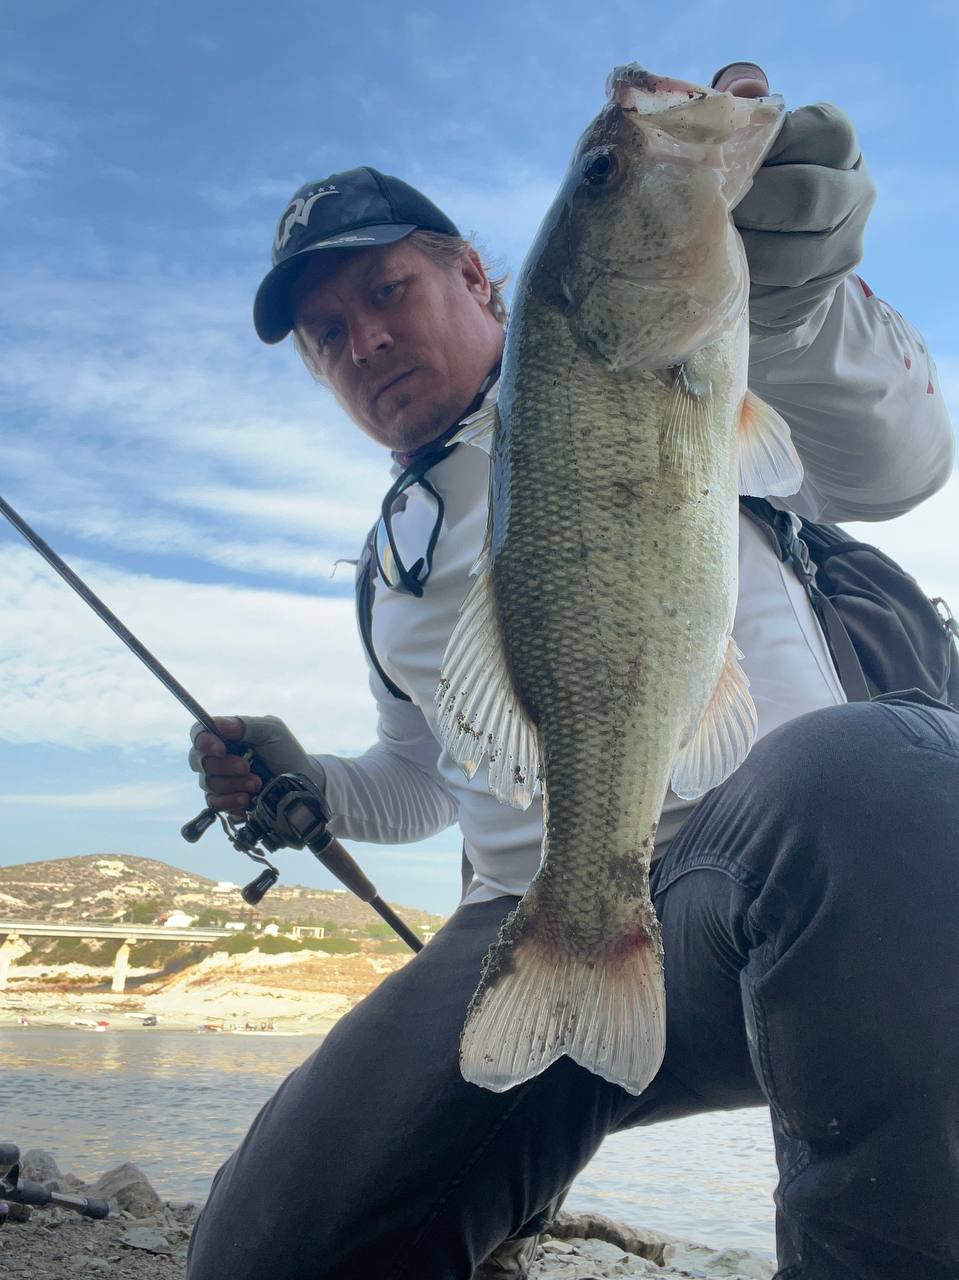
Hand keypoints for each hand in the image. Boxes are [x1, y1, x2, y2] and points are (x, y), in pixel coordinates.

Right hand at [189, 715, 324, 815]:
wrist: (301, 784)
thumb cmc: (286, 752)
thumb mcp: (272, 731)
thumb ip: (246, 725)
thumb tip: (217, 723)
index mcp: (226, 737)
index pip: (199, 734)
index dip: (203, 741)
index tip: (221, 749)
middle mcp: (218, 758)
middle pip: (199, 761)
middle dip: (224, 766)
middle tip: (247, 767)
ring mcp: (220, 781)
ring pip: (208, 783)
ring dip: (233, 784)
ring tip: (257, 784)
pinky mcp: (225, 802)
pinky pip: (214, 803)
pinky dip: (230, 801)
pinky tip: (247, 799)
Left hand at [712, 61, 876, 332]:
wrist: (774, 267)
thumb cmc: (752, 186)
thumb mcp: (752, 144)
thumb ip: (745, 111)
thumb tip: (739, 88)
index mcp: (840, 146)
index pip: (820, 130)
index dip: (768, 143)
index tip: (728, 155)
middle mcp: (855, 195)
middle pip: (807, 195)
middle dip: (750, 203)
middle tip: (713, 208)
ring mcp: (841, 251)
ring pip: (792, 256)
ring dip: (742, 251)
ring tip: (708, 244)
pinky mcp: (814, 297)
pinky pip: (774, 296)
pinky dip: (741, 287)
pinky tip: (717, 277)